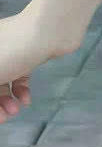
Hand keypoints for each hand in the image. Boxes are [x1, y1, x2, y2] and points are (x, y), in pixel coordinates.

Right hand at [0, 6, 77, 122]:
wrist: (52, 27)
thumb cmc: (13, 48)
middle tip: (3, 118)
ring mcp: (7, 51)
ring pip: (1, 81)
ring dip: (6, 100)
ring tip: (15, 111)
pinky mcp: (26, 54)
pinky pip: (18, 76)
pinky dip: (20, 89)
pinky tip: (25, 100)